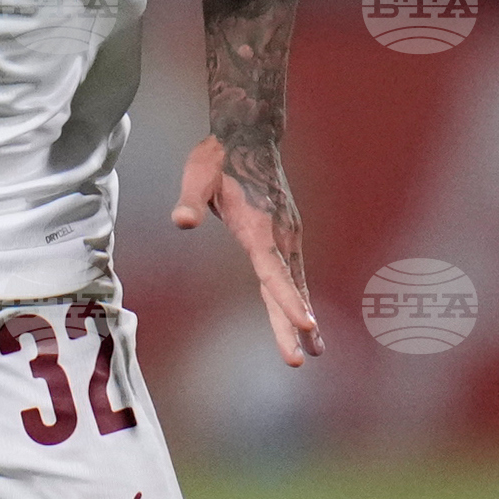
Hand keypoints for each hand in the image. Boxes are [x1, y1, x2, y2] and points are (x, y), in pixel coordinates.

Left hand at [171, 132, 322, 366]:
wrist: (248, 138)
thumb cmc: (217, 160)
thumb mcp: (197, 176)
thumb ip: (190, 201)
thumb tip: (181, 222)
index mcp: (259, 227)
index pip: (273, 271)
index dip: (287, 299)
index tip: (304, 323)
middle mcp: (280, 235)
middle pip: (286, 287)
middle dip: (292, 325)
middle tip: (300, 360)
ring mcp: (287, 235)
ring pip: (295, 283)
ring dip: (302, 318)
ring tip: (316, 351)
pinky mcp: (286, 235)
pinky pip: (293, 274)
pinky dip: (299, 298)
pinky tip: (308, 320)